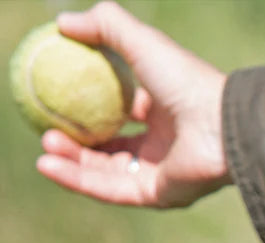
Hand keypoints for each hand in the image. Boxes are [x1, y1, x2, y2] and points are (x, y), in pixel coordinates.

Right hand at [36, 2, 228, 207]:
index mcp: (163, 111)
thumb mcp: (140, 42)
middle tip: (44, 129)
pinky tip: (49, 166)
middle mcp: (163, 144)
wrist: (220, 126)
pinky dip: (79, 180)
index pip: (119, 112)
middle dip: (74, 141)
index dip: (85, 107)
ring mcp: (161, 172)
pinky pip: (111, 190)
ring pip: (106, 171)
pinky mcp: (158, 196)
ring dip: (72, 162)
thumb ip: (104, 26)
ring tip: (44, 148)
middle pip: (110, 147)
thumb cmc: (186, 82)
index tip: (54, 98)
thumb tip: (62, 24)